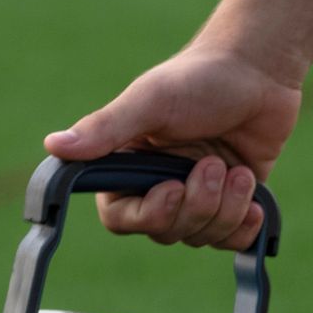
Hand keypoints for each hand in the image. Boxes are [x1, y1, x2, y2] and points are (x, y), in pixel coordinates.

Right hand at [43, 44, 301, 250]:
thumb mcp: (150, 100)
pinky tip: (254, 200)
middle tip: (216, 164)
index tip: (173, 188)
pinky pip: (232, 240)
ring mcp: (198, 196)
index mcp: (129, 164)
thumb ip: (106, 128)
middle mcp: (159, 185)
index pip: (120, 217)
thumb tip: (54, 146)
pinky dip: (244, 227)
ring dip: (225, 208)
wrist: (259, 72)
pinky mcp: (232, 202)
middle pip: (165, 231)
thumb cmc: (199, 79)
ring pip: (201, 236)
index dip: (149, 213)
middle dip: (197, 205)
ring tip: (238, 171)